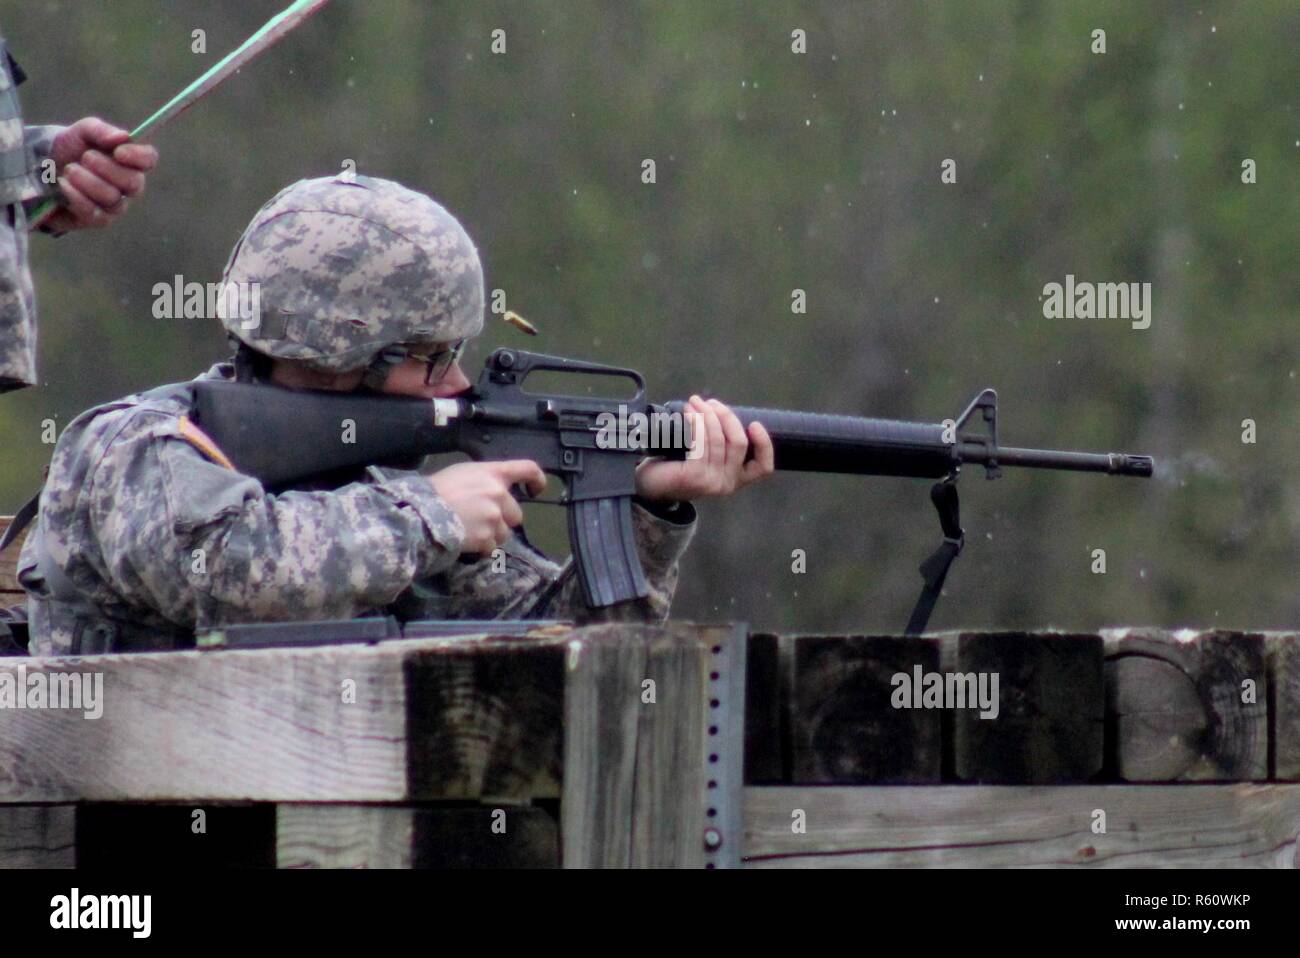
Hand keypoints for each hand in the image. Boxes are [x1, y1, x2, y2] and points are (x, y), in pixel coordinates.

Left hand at [45, 118, 158, 231]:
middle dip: (107, 168)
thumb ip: (101, 131)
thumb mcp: (81, 132)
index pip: (149, 159)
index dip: (139, 157)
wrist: (43, 168)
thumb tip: (124, 137)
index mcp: (130, 160)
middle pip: (134, 182)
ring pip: (113, 198)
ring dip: (88, 181)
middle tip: (85, 157)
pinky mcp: (99, 220)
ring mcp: (116, 205)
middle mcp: (128, 185)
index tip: (118, 152)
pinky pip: (95, 212)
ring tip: (69, 170)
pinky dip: (77, 197)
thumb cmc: (70, 148)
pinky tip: (64, 185)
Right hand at [428, 460, 546, 553]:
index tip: (536, 490)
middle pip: (516, 513)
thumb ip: (484, 480)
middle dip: (502, 520)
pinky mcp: (488, 537)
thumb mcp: (462, 473)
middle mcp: (499, 494)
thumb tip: (495, 490)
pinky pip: (492, 548)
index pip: (528, 469)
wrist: (422, 513)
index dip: (538, 480)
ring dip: (491, 535)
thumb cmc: (437, 490)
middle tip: (479, 520)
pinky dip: (481, 548)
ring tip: (469, 531)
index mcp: (493, 473)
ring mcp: (495, 517)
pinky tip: (465, 541)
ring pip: (505, 533)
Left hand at [634, 396, 774, 500]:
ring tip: (694, 402)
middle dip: (725, 415)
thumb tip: (722, 411)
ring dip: (707, 414)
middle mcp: (728, 484)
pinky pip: (701, 442)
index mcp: (736, 480)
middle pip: (739, 442)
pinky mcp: (695, 476)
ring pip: (718, 439)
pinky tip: (688, 412)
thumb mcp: (707, 457)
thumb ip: (721, 444)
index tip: (754, 423)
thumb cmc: (679, 466)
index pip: (764, 467)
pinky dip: (697, 422)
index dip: (764, 444)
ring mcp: (712, 482)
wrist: (650, 486)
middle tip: (709, 402)